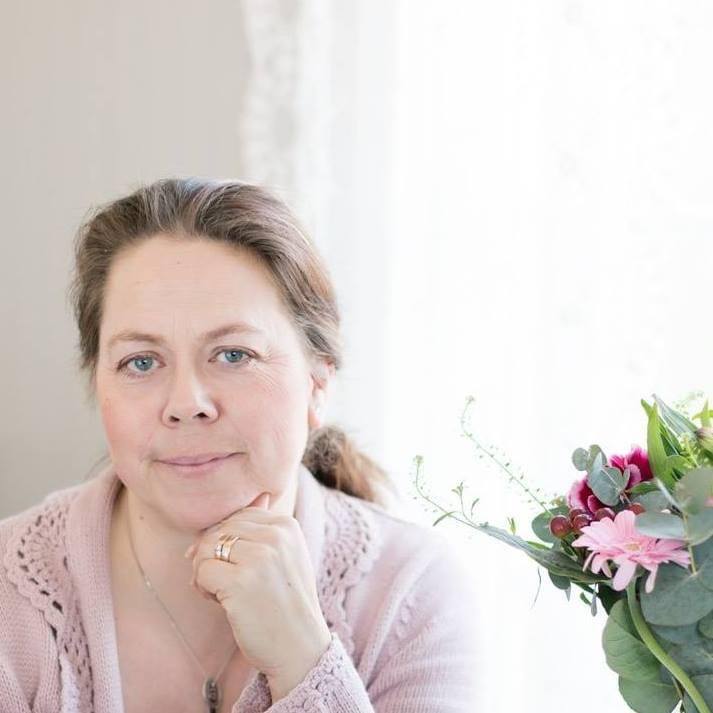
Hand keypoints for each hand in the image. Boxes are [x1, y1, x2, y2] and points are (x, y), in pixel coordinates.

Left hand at [184, 492, 331, 699]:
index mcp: (287, 525)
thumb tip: (259, 496)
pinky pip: (201, 571)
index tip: (230, 564)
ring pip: (207, 547)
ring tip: (219, 591)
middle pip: (219, 529)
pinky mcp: (241, 582)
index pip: (237, 516)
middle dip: (211, 554)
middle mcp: (275, 536)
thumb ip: (268, 527)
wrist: (300, 647)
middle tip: (219, 581)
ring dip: (204, 571)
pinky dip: (202, 588)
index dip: (224, 539)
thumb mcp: (287, 555)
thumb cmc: (287, 602)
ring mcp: (259, 557)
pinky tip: (219, 602)